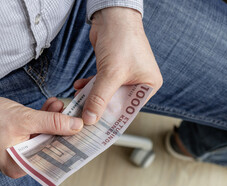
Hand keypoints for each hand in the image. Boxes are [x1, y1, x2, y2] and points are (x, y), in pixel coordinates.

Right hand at [0, 96, 82, 178]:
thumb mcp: (25, 119)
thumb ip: (53, 123)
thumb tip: (77, 126)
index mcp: (22, 166)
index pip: (54, 157)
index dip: (71, 143)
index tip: (84, 132)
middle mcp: (22, 164)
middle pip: (51, 145)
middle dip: (62, 127)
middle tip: (73, 113)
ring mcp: (20, 153)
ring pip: (45, 136)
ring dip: (53, 120)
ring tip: (59, 105)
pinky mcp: (18, 142)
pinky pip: (35, 132)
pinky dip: (43, 120)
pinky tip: (51, 107)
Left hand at [75, 7, 162, 124]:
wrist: (112, 15)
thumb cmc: (122, 40)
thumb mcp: (111, 74)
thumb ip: (100, 97)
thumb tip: (90, 118)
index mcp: (149, 86)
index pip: (130, 109)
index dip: (113, 119)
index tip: (97, 129)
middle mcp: (140, 82)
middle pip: (118, 103)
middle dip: (100, 108)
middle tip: (84, 117)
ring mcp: (126, 76)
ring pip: (107, 93)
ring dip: (92, 97)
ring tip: (78, 102)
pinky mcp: (113, 69)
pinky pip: (102, 83)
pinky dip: (90, 85)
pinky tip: (79, 87)